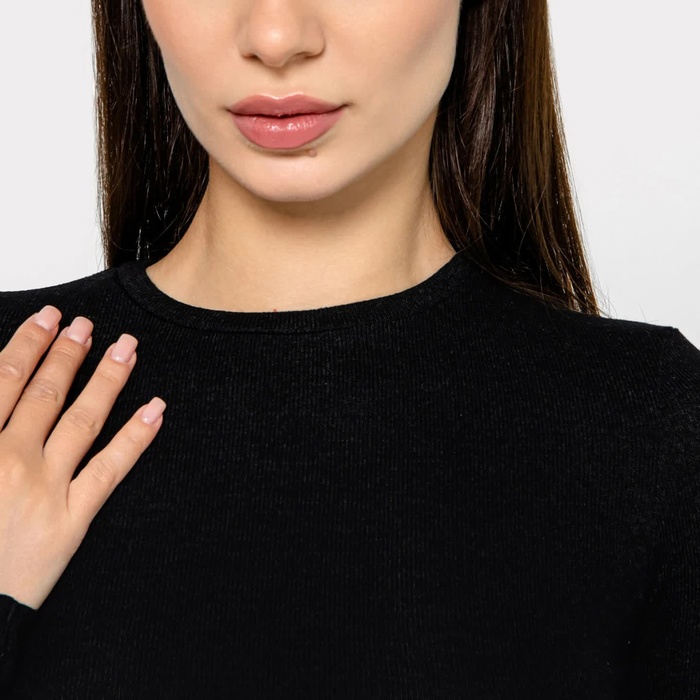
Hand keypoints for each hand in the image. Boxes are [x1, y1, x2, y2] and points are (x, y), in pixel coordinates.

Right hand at [0, 305, 164, 609]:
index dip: (29, 345)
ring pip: (82, 420)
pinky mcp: (72, 519)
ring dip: (107, 379)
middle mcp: (10, 462)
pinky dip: (137, 437)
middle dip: (69, 353)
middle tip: (87, 325)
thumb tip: (0, 393)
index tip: (49, 320)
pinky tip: (156, 409)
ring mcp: (45, 489)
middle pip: (45, 394)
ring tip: (126, 349)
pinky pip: (111, 469)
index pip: (3, 381)